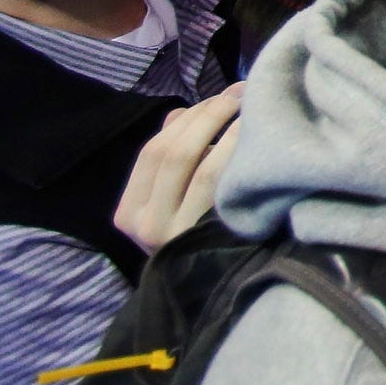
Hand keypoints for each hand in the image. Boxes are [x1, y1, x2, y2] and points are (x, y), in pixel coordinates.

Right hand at [114, 83, 243, 254]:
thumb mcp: (167, 199)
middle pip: (174, 153)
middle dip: (208, 115)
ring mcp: (178, 235)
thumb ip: (169, 158)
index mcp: (128, 213)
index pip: (152, 153)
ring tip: (252, 108)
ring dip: (228, 129)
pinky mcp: (210, 240)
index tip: (216, 98)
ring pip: (202, 166)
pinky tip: (257, 140)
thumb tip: (180, 114)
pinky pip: (224, 186)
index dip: (186, 119)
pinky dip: (238, 155)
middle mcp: (146, 226)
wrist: (213, 291)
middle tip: (240, 94)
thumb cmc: (191, 234)